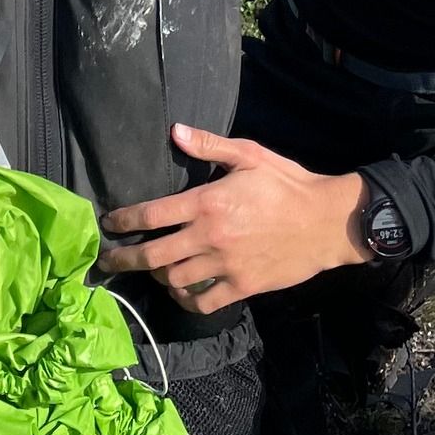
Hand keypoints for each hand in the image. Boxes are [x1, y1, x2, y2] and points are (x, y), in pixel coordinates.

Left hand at [96, 124, 371, 313]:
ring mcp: (226, 266)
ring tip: (152, 271)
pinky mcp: (243, 286)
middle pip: (154, 255)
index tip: (109, 225)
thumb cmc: (287, 184)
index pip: (152, 214)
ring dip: (158, 276)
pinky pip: (204, 303)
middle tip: (107, 262)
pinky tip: (183, 292)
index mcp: (207, 202)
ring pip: (175, 280)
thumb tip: (175, 132)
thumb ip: (210, 145)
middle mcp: (210, 237)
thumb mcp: (250, 155)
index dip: (124, 221)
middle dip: (124, 259)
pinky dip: (187, 300)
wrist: (327, 222)